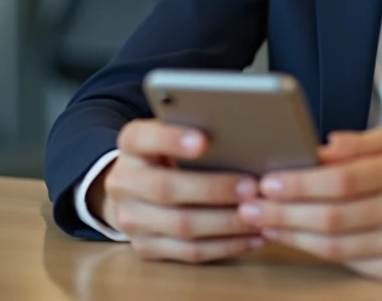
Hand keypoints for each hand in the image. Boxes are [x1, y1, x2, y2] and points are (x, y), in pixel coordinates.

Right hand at [91, 120, 263, 262]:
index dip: (171, 139)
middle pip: (166, 189)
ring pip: (181, 226)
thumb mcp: (171, 134)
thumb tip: (239, 133)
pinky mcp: (146, 247)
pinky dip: (226, 245)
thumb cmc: (169, 152)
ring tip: (259, 214)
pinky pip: (190, 252)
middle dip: (213, 189)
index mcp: (129, 145)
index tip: (203, 141)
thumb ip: (193, 129)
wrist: (134, 187)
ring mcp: (130, 219)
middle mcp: (122, 182)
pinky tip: (253, 237)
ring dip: (226, 222)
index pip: (142, 138)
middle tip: (251, 187)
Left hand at [236, 128, 381, 281]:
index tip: (267, 180)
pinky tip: (289, 237)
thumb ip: (354, 144)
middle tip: (250, 204)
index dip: (301, 183)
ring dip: (290, 234)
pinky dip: (311, 250)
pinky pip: (346, 263)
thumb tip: (315, 148)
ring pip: (335, 245)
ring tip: (260, 221)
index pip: (342, 180)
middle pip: (333, 216)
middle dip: (284, 212)